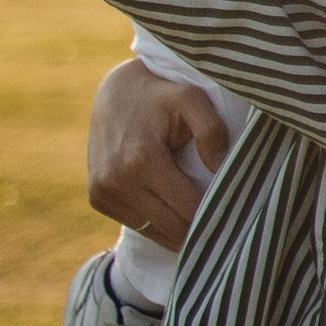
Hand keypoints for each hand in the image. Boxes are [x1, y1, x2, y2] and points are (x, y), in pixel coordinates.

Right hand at [87, 56, 234, 249]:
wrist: (115, 92)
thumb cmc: (161, 95)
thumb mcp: (191, 98)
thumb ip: (212, 131)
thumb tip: (220, 170)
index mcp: (142, 159)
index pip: (187, 209)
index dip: (212, 210)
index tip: (228, 203)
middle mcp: (117, 180)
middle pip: (172, 228)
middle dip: (197, 223)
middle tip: (216, 211)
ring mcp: (104, 192)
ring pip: (154, 233)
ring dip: (175, 224)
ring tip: (190, 203)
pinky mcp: (97, 198)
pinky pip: (136, 225)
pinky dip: (155, 220)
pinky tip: (166, 201)